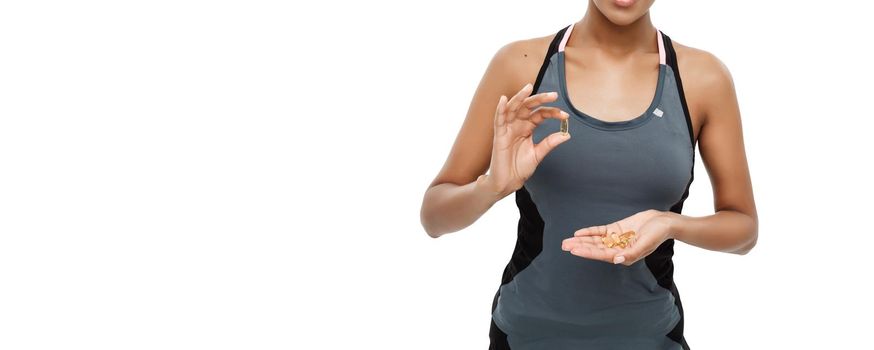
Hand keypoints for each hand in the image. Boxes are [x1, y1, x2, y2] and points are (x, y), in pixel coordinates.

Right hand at [477, 83, 570, 198]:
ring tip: (528, 87)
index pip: (540, 114)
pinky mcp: (498, 135)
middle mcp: (517, 125)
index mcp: (527, 128)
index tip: (565, 116)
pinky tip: (503, 99)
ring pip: (513, 107)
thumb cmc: (520, 168)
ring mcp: (507, 128)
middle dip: (540, 99)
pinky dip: (500, 109)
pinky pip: (498, 119)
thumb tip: (567, 134)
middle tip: (554, 95)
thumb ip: (550, 143)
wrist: (509, 182)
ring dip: (520, 97)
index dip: (552, 113)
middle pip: (528, 106)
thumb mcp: (538, 154)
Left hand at [561, 209, 673, 265]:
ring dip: (581, 240)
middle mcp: (618, 248)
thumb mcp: (645, 244)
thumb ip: (631, 254)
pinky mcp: (617, 229)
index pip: (601, 255)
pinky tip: (579, 233)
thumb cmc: (657, 234)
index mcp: (624, 256)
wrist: (664, 221)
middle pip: (595, 248)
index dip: (587, 252)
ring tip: (566, 241)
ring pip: (595, 241)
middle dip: (579, 247)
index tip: (574, 251)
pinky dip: (590, 232)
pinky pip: (601, 232)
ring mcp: (616, 239)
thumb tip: (617, 260)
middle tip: (564, 246)